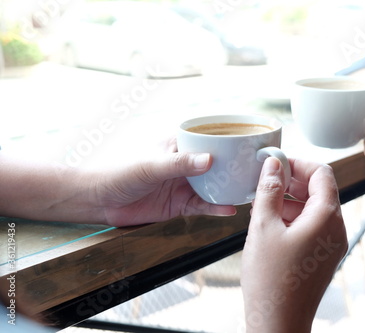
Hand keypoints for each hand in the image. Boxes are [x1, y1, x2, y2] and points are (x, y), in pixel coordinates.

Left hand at [96, 138, 235, 226]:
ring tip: (248, 190)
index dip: (228, 141)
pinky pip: (203, 206)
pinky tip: (230, 209)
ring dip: (229, 189)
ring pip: (213, 186)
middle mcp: (184, 165)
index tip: (249, 142)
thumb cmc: (119, 173)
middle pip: (216, 164)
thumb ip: (179, 164)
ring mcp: (183, 185)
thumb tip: (209, 159)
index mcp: (178, 146)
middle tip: (254, 170)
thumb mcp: (151, 165)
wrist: (99, 202)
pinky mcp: (180, 204)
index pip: (208, 139)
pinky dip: (217, 208)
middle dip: (234, 167)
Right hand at [241, 157, 346, 332]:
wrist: (279, 322)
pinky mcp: (323, 255)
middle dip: (292, 181)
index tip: (275, 162)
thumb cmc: (270, 279)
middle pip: (320, 189)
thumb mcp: (263, 226)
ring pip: (314, 207)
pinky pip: (312, 225)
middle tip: (265, 180)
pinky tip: (270, 222)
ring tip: (263, 203)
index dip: (297, 162)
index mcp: (327, 217)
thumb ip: (269, 190)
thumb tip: (274, 163)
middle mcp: (336, 228)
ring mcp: (332, 243)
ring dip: (290, 199)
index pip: (321, 172)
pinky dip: (293, 217)